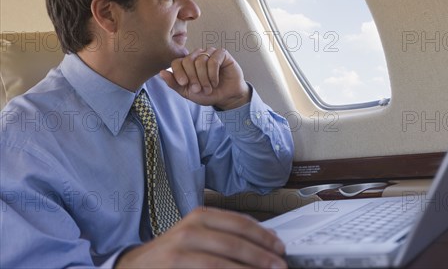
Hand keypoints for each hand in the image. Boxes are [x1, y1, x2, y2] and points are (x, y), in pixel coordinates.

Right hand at [115, 207, 286, 268]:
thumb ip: (227, 235)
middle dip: (261, 256)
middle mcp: (190, 229)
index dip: (263, 236)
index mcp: (201, 216)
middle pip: (234, 243)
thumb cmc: (173, 252)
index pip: (240, 223)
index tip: (280, 247)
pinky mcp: (174, 266)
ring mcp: (179, 250)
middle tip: (279, 266)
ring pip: (221, 262)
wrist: (135, 266)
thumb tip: (265, 241)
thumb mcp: (199, 235)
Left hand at [160, 48, 249, 109]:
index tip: (184, 84)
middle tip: (199, 89)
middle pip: (188, 61)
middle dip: (193, 78)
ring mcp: (210, 53)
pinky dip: (213, 74)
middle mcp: (197, 56)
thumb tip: (161, 72)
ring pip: (200, 60)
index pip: (177, 62)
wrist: (225, 97)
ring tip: (209, 87)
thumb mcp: (188, 92)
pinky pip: (213, 60)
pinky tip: (215, 82)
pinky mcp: (222, 54)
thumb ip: (174, 84)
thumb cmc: (207, 94)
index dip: (179, 73)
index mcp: (187, 63)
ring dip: (204, 78)